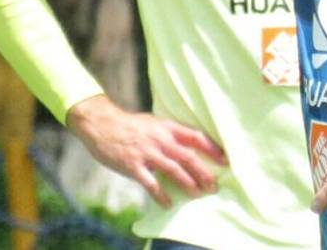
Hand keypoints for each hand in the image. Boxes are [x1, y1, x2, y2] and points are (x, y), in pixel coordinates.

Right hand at [66, 95, 227, 207]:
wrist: (101, 124)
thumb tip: (188, 146)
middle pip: (189, 156)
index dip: (213, 149)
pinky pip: (151, 183)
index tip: (225, 160)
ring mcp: (147, 153)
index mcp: (167, 127)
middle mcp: (160, 139)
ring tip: (197, 194)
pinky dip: (161, 195)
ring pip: (174, 170)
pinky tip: (169, 203)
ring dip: (188, 183)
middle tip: (213, 186)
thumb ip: (169, 133)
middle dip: (204, 173)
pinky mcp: (133, 165)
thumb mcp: (153, 123)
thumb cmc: (129, 125)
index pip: (196, 137)